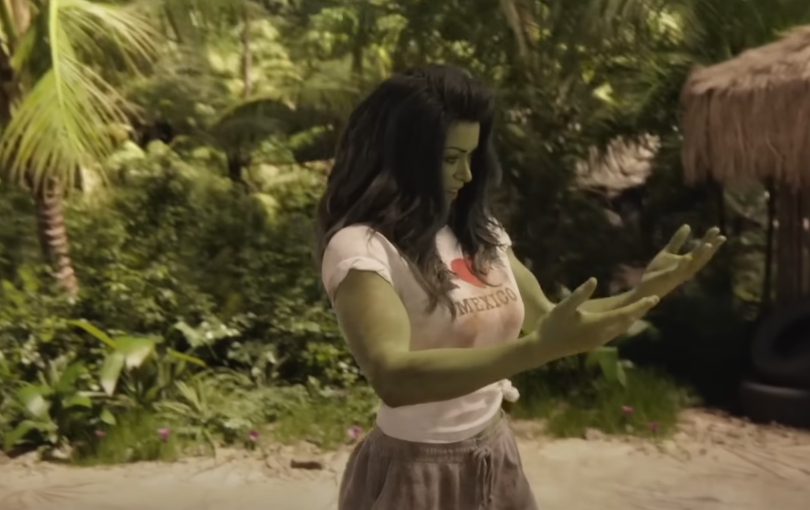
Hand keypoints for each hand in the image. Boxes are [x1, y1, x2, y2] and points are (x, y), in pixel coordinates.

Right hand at [530, 278, 658, 360]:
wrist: (543, 348)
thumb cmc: (552, 325)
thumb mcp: (564, 306)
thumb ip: (580, 293)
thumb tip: (594, 279)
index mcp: (597, 324)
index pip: (624, 314)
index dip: (640, 306)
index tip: (654, 298)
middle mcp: (602, 335)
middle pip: (627, 322)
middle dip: (640, 311)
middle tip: (654, 300)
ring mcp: (599, 341)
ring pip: (622, 329)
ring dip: (632, 318)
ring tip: (642, 308)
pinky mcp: (594, 344)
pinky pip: (615, 333)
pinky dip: (623, 324)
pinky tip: (624, 320)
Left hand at [638, 225, 725, 298]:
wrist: (645, 288)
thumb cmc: (658, 271)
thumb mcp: (668, 252)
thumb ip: (677, 240)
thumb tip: (687, 225)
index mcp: (687, 263)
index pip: (701, 251)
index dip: (710, 241)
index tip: (717, 230)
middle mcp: (687, 269)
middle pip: (702, 257)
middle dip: (711, 247)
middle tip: (721, 235)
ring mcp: (679, 275)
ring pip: (693, 265)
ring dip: (700, 255)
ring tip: (708, 244)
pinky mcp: (669, 278)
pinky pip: (678, 272)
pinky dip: (683, 265)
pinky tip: (687, 257)